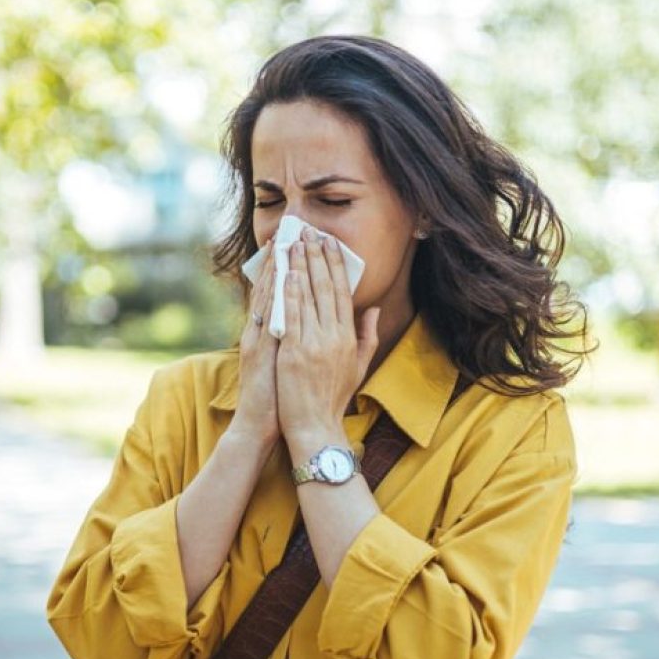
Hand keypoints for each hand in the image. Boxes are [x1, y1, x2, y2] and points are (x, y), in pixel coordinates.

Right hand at [230, 248, 279, 449]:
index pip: (277, 295)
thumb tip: (310, 323)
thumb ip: (296, 340)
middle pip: (269, 288)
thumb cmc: (279, 398)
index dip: (285, 268)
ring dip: (273, 269)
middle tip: (287, 231)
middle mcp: (259, 332)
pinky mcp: (256, 350)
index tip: (295, 243)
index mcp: (268, 334)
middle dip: (279, 259)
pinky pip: (265, 317)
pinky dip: (271, 296)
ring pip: (265, 297)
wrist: (260, 425)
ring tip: (281, 243)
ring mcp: (256, 339)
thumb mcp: (288, 364)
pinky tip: (280, 277)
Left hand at [276, 228, 380, 452]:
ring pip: (307, 297)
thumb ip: (367, 335)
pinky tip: (285, 274)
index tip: (330, 243)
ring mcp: (313, 344)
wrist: (315, 426)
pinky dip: (289, 294)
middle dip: (317, 257)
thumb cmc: (334, 398)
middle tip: (310, 232)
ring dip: (300, 267)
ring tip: (294, 243)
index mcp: (348, 338)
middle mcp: (333, 337)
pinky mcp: (293, 353)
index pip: (342, 292)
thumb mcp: (358, 366)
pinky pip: (291, 316)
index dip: (336, 265)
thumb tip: (373, 308)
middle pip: (325, 288)